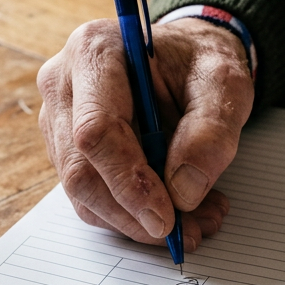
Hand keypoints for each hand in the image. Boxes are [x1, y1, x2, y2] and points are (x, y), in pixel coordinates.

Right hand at [37, 17, 253, 248]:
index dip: (128, 181)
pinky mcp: (66, 148)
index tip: (167, 217)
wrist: (186, 59)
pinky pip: (91, 197)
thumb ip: (211, 132)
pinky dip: (132, 216)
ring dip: (137, 221)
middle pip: (80, 169)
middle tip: (189, 233)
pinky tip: (178, 213)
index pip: (95, 130)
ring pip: (83, 192)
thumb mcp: (225, 84)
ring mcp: (59, 119)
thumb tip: (183, 192)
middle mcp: (63, 84)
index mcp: (94, 52)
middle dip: (134, 213)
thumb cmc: (200, 63)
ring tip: (196, 221)